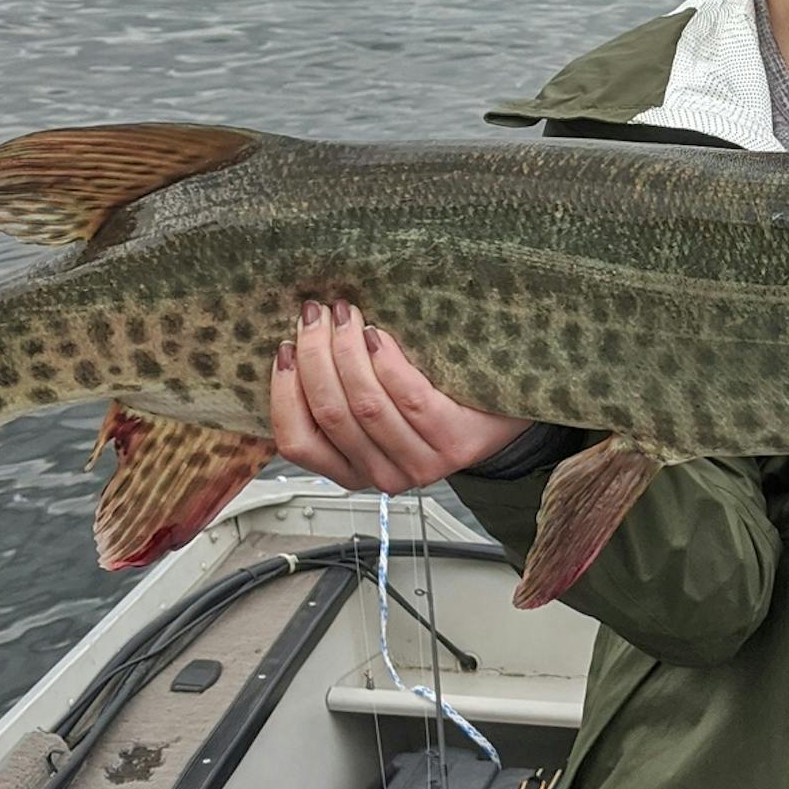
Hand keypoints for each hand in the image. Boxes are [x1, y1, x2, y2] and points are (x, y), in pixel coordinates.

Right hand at [272, 301, 531, 491]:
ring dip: (346, 350)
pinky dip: (387, 362)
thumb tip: (294, 346)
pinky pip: (409, 398)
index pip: (298, 443)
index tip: (284, 349)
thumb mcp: (378, 410)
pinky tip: (380, 334)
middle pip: (331, 414)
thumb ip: (338, 395)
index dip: (284, 392)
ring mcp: (420, 462)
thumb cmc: (435, 404)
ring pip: (365, 405)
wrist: (504, 417)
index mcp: (352, 470)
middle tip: (314, 314)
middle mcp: (383, 475)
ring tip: (346, 313)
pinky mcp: (453, 442)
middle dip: (315, 356)